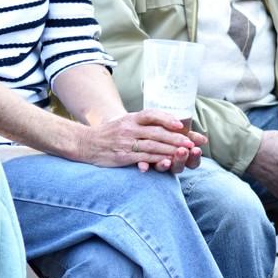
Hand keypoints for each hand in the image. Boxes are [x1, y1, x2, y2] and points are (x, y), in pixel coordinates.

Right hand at [76, 110, 197, 172]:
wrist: (85, 143)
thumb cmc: (108, 134)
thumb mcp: (123, 122)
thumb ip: (141, 123)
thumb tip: (164, 123)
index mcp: (130, 118)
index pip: (151, 115)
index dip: (167, 119)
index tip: (181, 125)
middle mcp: (128, 128)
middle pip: (156, 132)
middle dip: (176, 138)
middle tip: (191, 143)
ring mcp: (126, 143)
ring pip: (153, 145)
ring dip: (171, 149)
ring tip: (184, 152)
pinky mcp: (123, 156)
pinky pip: (144, 157)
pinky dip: (158, 159)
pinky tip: (168, 162)